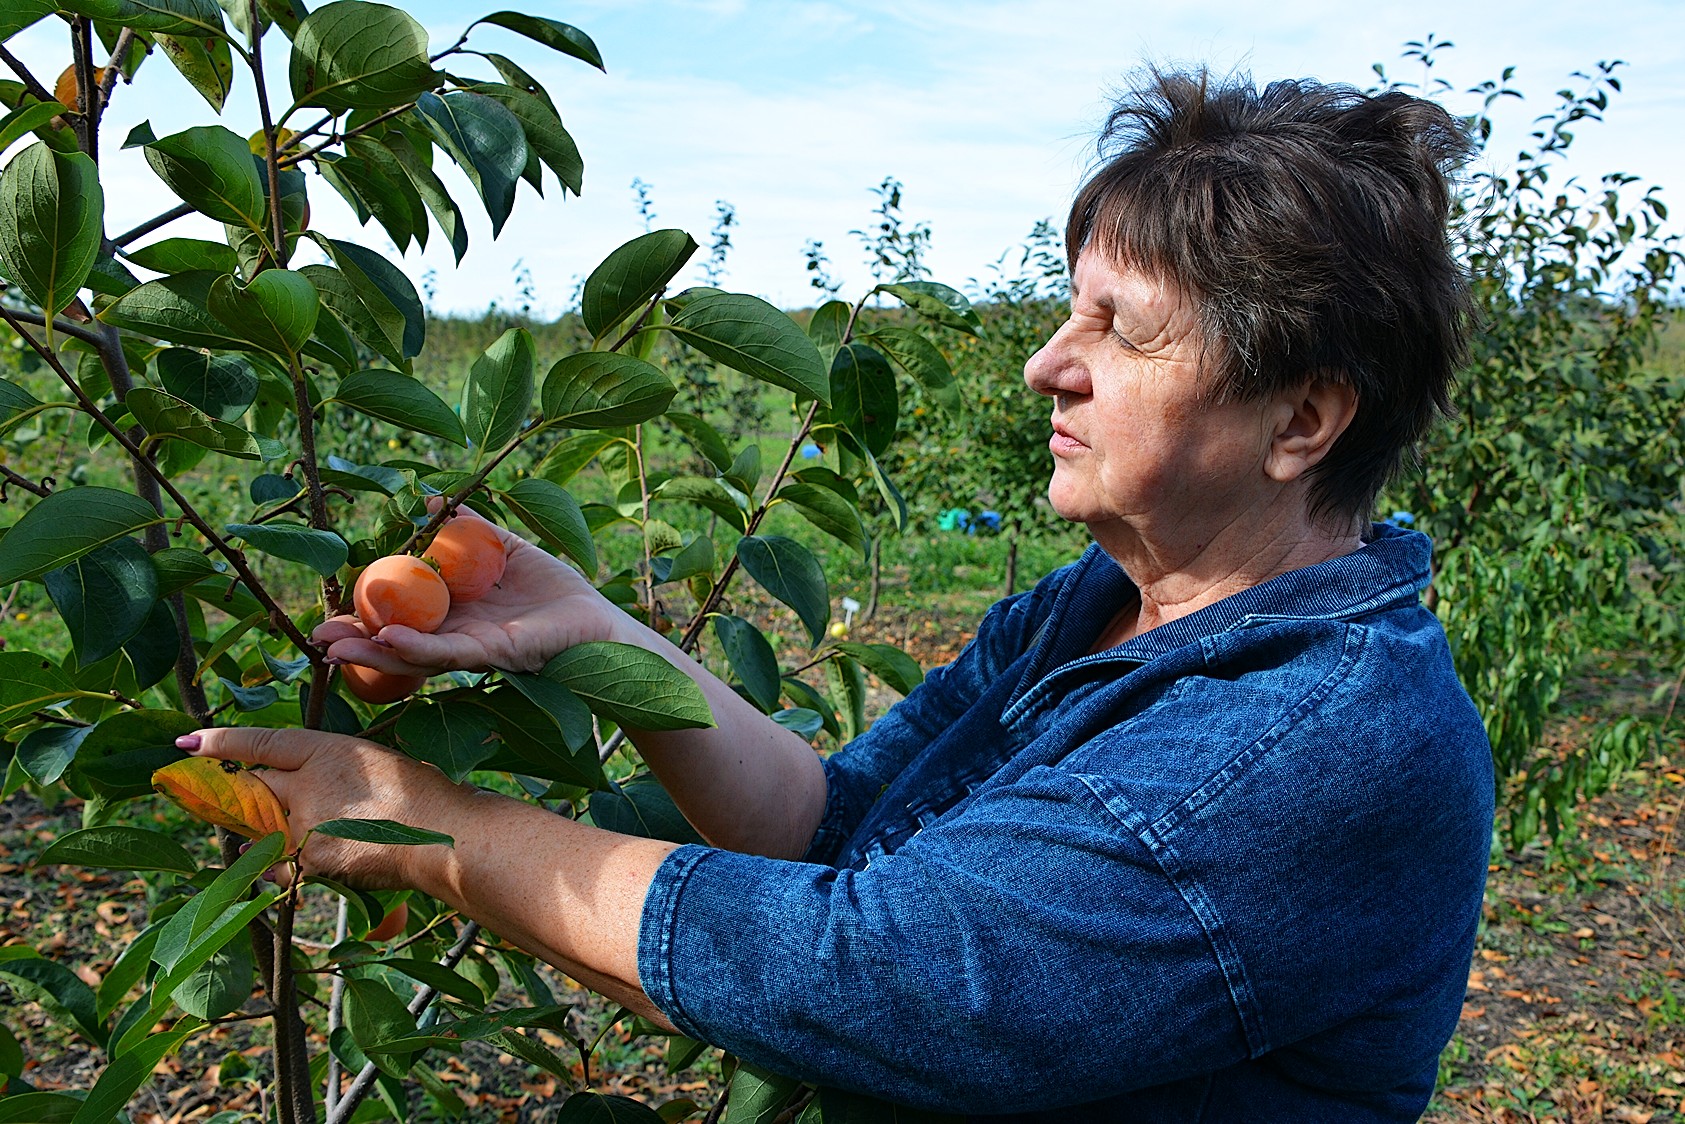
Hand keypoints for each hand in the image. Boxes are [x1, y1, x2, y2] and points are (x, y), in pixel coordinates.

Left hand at [182, 726, 487, 889]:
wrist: (443, 836)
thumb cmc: (424, 795)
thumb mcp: (376, 763)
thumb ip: (332, 772)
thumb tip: (298, 793)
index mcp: (327, 750)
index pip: (262, 742)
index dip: (223, 743)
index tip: (187, 744)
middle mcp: (307, 783)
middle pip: (254, 787)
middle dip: (246, 793)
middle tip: (243, 797)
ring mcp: (305, 824)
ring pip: (263, 828)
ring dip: (266, 831)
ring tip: (295, 832)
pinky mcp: (310, 860)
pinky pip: (277, 864)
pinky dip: (276, 865)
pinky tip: (281, 862)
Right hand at [315, 504, 613, 675]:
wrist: (601, 621)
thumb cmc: (556, 591)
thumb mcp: (505, 550)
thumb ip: (468, 529)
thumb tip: (427, 498)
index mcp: (454, 615)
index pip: (399, 616)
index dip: (364, 614)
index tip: (327, 609)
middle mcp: (456, 637)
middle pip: (396, 642)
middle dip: (355, 642)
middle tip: (315, 638)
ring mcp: (473, 649)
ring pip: (413, 654)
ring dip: (372, 651)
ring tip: (332, 646)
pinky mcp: (496, 654)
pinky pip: (450, 652)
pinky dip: (417, 646)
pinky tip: (388, 638)